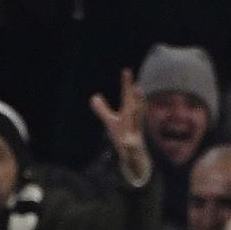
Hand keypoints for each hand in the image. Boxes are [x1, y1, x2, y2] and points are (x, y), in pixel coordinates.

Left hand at [91, 68, 149, 184]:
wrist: (134, 158)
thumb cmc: (124, 136)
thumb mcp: (111, 122)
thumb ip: (103, 110)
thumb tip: (94, 96)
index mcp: (128, 115)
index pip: (127, 98)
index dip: (126, 85)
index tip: (126, 71)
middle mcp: (133, 123)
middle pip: (135, 110)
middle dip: (137, 100)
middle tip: (137, 87)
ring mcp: (135, 137)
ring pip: (137, 127)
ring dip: (137, 120)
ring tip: (136, 118)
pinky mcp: (133, 151)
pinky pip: (131, 148)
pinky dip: (130, 146)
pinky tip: (127, 143)